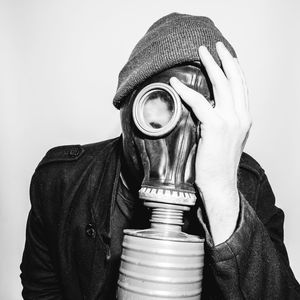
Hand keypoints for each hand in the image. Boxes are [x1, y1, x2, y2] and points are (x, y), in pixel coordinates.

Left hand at [170, 42, 250, 244]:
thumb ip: (221, 123)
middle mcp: (241, 117)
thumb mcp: (225, 141)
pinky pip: (199, 102)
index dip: (234, 70)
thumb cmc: (217, 165)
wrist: (219, 185)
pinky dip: (186, 91)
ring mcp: (230, 121)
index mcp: (244, 120)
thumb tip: (206, 112)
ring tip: (201, 52)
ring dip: (210, 65)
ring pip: (221, 85)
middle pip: (235, 80)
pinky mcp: (215, 128)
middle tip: (215, 46)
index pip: (241, 88)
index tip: (226, 57)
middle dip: (225, 60)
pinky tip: (176, 83)